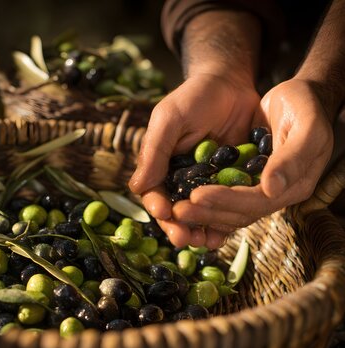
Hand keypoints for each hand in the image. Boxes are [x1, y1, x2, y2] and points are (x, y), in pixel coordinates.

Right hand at [129, 73, 259, 247]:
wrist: (230, 85)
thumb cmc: (194, 97)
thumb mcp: (169, 119)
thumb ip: (155, 151)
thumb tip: (135, 188)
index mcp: (161, 166)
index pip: (154, 193)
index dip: (157, 206)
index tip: (164, 213)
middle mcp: (182, 179)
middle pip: (177, 211)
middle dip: (178, 227)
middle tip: (183, 238)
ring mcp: (207, 183)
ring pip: (201, 215)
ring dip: (201, 231)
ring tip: (206, 243)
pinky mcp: (231, 183)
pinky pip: (226, 206)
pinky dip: (225, 221)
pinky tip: (226, 233)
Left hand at [174, 78, 333, 244]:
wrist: (296, 97)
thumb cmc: (304, 106)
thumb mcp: (307, 126)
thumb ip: (292, 158)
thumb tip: (270, 189)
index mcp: (295, 186)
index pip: (257, 202)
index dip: (226, 201)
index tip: (196, 196)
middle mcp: (275, 194)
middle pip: (238, 213)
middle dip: (206, 213)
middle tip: (176, 211)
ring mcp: (258, 189)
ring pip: (228, 211)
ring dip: (201, 213)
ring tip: (173, 211)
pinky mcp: (244, 181)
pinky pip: (223, 198)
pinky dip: (204, 203)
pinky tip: (181, 201)